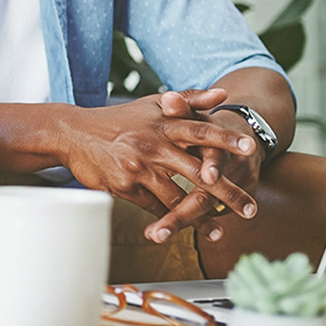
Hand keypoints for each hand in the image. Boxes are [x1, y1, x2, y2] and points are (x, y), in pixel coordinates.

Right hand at [58, 88, 258, 242]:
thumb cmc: (119, 119)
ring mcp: (139, 167)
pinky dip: (171, 220)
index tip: (251, 147)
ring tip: (221, 230)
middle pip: (198, 173)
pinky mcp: (126, 187)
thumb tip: (223, 94)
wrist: (74, 133)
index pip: (201, 130)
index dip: (225, 139)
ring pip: (178, 197)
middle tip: (251, 209)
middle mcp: (153, 145)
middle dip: (227, 193)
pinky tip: (186, 229)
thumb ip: (189, 99)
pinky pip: (155, 208)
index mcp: (163, 123)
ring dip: (201, 217)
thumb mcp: (152, 104)